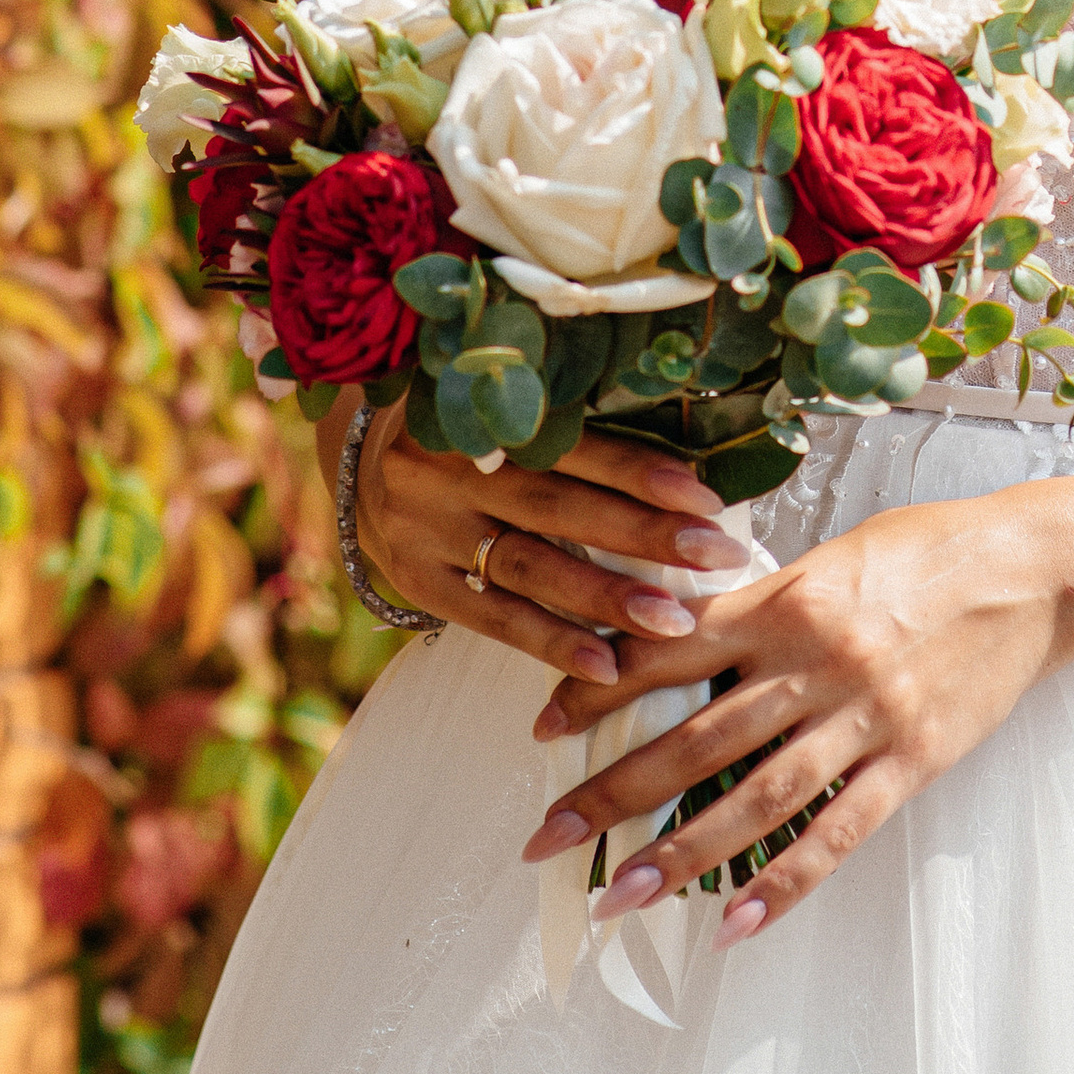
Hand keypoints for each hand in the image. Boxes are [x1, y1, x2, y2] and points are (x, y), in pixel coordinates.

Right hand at [354, 399, 749, 681]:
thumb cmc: (464, 429)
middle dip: (643, 535)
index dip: (637, 470)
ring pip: (530, 568)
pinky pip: (493, 618)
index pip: (570, 445)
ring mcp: (428, 530)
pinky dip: (551, 643)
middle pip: (558, 508)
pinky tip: (605, 666)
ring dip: (606, 598)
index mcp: (478, 412)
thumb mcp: (497, 407)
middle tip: (715, 556)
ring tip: (672, 622)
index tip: (706, 496)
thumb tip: (675, 461)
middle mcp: (449, 469)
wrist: (358, 461)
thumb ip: (562, 427)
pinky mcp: (417, 581)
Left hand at [517, 487, 1073, 945]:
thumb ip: (763, 601)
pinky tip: (737, 922)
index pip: (671, 650)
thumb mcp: (834, 556)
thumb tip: (681, 635)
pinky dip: (786, 883)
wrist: (1032, 570)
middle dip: (613, 791)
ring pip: (757, 797)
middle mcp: (818, 661)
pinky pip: (839, 831)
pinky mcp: (914, 760)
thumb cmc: (930, 550)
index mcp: (789, 600)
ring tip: (622, 896)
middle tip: (549, 837)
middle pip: (697, 738)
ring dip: (683, 853)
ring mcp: (867, 716)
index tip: (542, 729)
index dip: (601, 689)